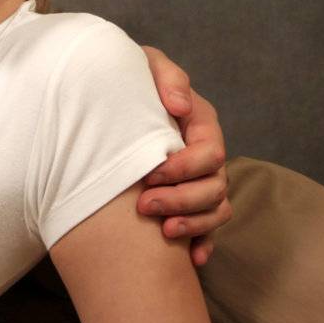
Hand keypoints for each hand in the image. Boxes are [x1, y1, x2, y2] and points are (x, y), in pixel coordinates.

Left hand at [139, 45, 231, 265]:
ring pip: (216, 209)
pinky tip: (192, 257)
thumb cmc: (126, 78)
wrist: (107, 96)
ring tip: (163, 231)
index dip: (183, 167)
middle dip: (182, 199)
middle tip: (143, 204)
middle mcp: (205, 153)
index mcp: (199, 123)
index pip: (209, 152)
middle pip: (215, 186)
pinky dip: (203, 243)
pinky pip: (209, 227)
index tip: (149, 173)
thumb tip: (179, 105)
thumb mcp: (143, 65)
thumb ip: (165, 76)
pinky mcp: (189, 199)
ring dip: (193, 224)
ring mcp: (201, 178)